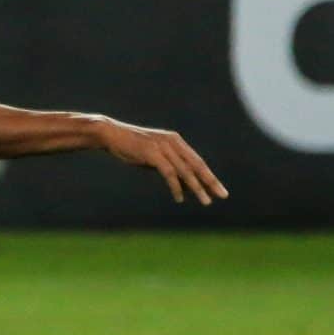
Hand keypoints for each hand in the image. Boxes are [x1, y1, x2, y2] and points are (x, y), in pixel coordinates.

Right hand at [98, 119, 228, 205]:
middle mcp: (173, 142)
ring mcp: (164, 147)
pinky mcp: (153, 153)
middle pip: (197, 165)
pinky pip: (169, 173)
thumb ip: (168, 166)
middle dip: (211, 182)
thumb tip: (182, 183)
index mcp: (176, 141)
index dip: (209, 176)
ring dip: (197, 187)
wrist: (110, 134)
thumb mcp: (153, 156)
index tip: (219, 189)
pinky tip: (180, 198)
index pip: (197, 161)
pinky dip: (176, 186)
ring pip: (186, 170)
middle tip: (223, 195)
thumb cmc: (130, 146)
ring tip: (206, 201)